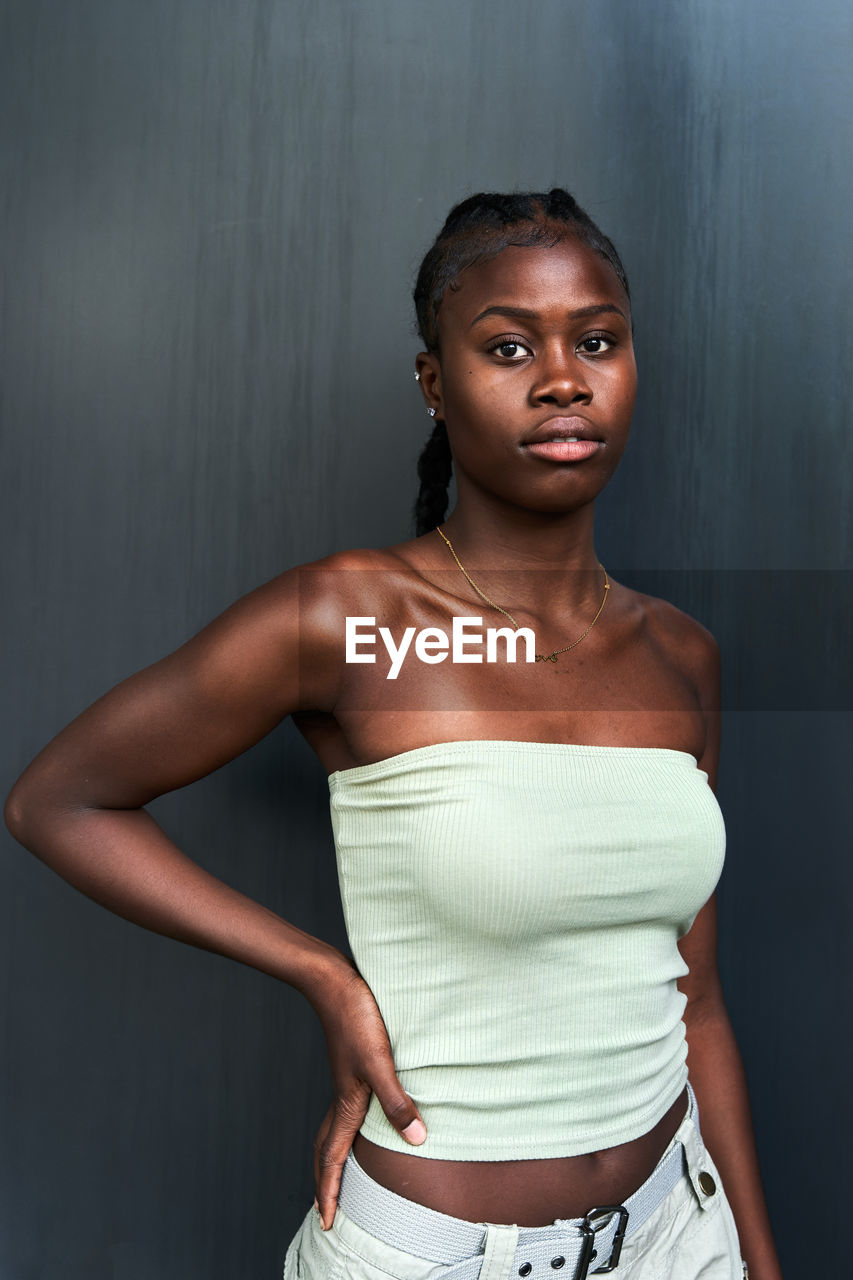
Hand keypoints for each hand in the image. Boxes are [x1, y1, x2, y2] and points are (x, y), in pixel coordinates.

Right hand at [310, 963, 426, 1230]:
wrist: (334, 984)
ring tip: (336, 1175)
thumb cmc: (356, 1020)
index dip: (330, 1191)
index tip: (327, 1222)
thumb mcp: (381, 1063)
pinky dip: (343, 1130)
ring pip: (331, 1130)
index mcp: (347, 1104)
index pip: (333, 1158)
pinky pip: (341, 1111)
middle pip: (325, 1150)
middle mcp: (342, 1097)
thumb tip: (417, 1141)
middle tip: (324, 1209)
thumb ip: (398, 1102)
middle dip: (324, 1181)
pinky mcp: (351, 1066)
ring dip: (331, 1157)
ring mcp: (345, 1082)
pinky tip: (359, 1120)